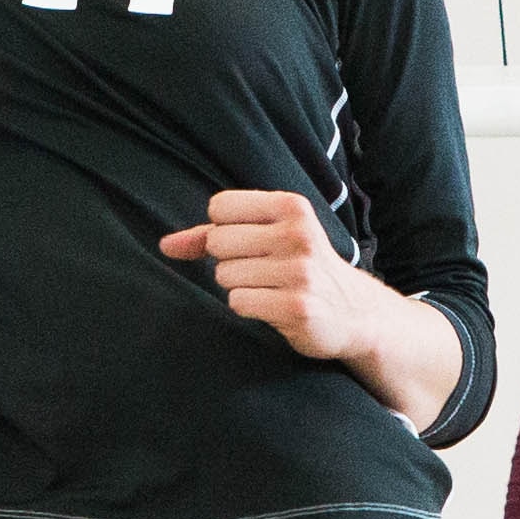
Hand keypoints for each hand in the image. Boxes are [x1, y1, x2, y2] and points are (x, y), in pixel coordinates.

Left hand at [161, 190, 393, 367]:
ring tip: (272, 289)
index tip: (249, 242)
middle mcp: (298, 234)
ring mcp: (299, 271)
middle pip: (218, 242)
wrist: (355, 312)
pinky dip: (249, 307)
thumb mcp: (267, 237)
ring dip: (240, 287)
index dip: (222, 230)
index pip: (219, 207)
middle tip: (263, 270)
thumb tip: (164, 246)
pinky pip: (238, 302)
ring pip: (225, 275)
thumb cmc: (299, 268)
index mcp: (291, 207)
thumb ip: (211, 236)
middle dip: (230, 261)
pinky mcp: (297, 307)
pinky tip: (275, 306)